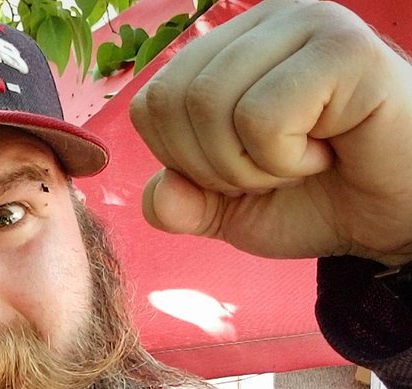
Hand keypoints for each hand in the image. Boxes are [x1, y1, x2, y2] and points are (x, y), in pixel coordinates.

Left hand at [128, 0, 411, 262]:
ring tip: (302, 160)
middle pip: (173, 101)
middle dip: (214, 168)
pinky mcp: (342, 47)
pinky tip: (329, 147)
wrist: (397, 216)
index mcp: (231, 49)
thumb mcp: (229, 213)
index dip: (183, 161)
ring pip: (210, 104)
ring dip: (251, 166)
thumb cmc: (320, 199)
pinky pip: (261, 117)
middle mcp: (265, 21)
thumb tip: (158, 194)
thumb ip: (181, 205)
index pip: (151, 103)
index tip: (245, 170)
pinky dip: (286, 158)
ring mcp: (305, 23)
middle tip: (275, 170)